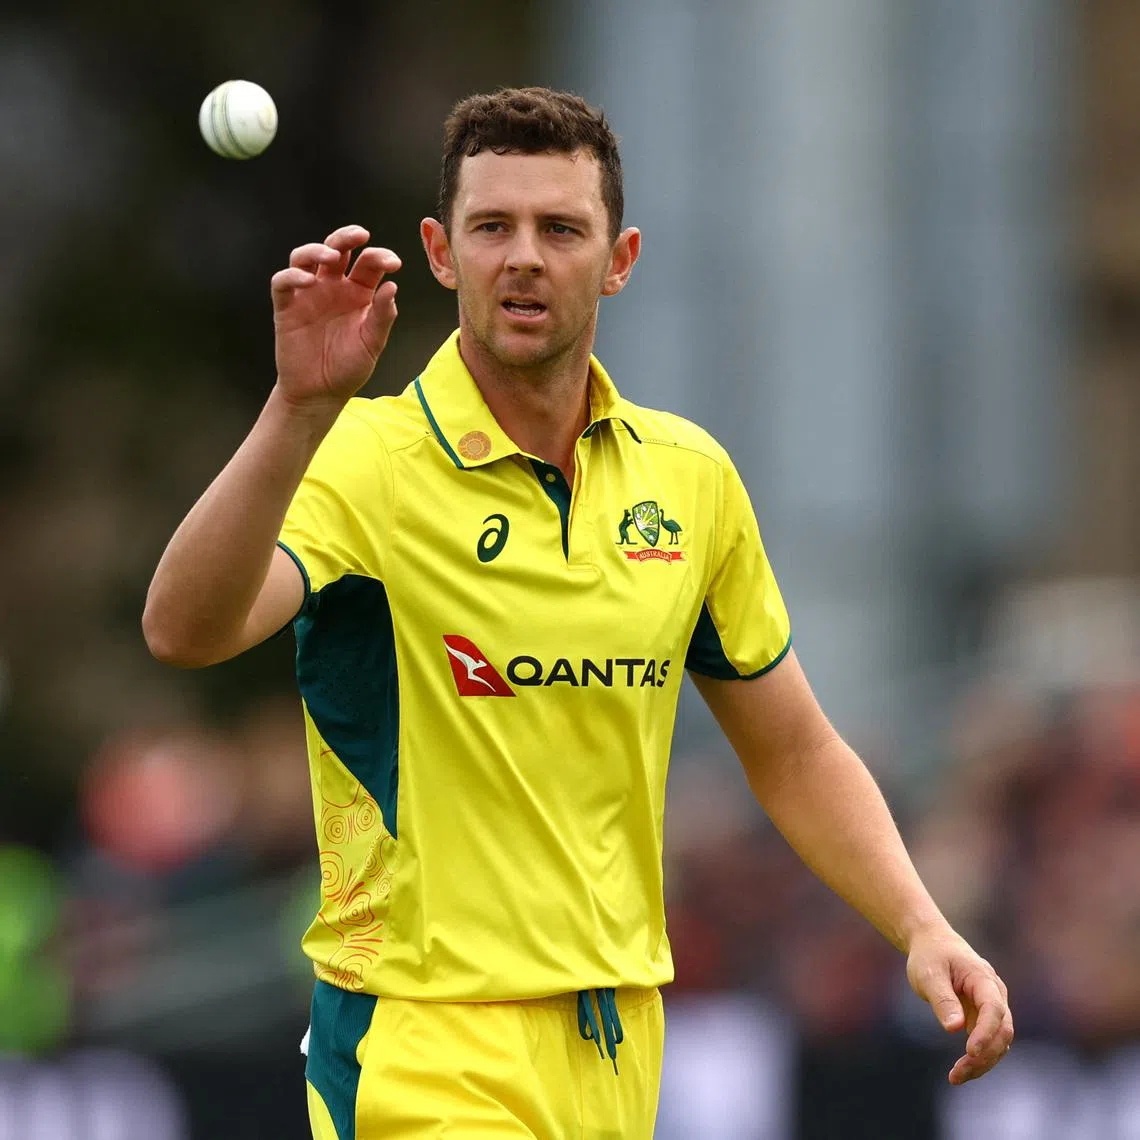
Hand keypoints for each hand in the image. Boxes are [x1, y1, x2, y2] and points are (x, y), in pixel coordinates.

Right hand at [270, 224, 400, 407]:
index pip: (368, 264)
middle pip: (336, 250)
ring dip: (317, 250)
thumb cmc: (348, 368)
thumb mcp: (372, 344)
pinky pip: (283, 282)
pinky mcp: (287, 306)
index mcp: (358, 293)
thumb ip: (382, 316)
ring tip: (330, 256)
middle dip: (347, 237)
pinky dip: (292, 276)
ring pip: (306, 257)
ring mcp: (308, 294)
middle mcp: (333, 287)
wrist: (321, 394)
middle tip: (360, 235)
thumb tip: (391, 287)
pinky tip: (306, 280)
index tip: (393, 262)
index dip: (380, 257)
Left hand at [906, 926, 1013, 1084]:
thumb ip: (942, 999)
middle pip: (1002, 1031)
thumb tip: (955, 1029)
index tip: (969, 1052)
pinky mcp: (984, 1017)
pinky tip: (961, 1071)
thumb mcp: (928, 973)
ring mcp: (993, 1006)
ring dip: (982, 1062)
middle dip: (984, 1055)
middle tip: (957, 1073)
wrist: (933, 943)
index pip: (993, 1009)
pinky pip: (989, 1042)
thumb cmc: (930, 956)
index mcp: (983, 978)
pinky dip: (979, 1058)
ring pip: (999, 1041)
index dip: (985, 1032)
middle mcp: (995, 994)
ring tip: (956, 1077)